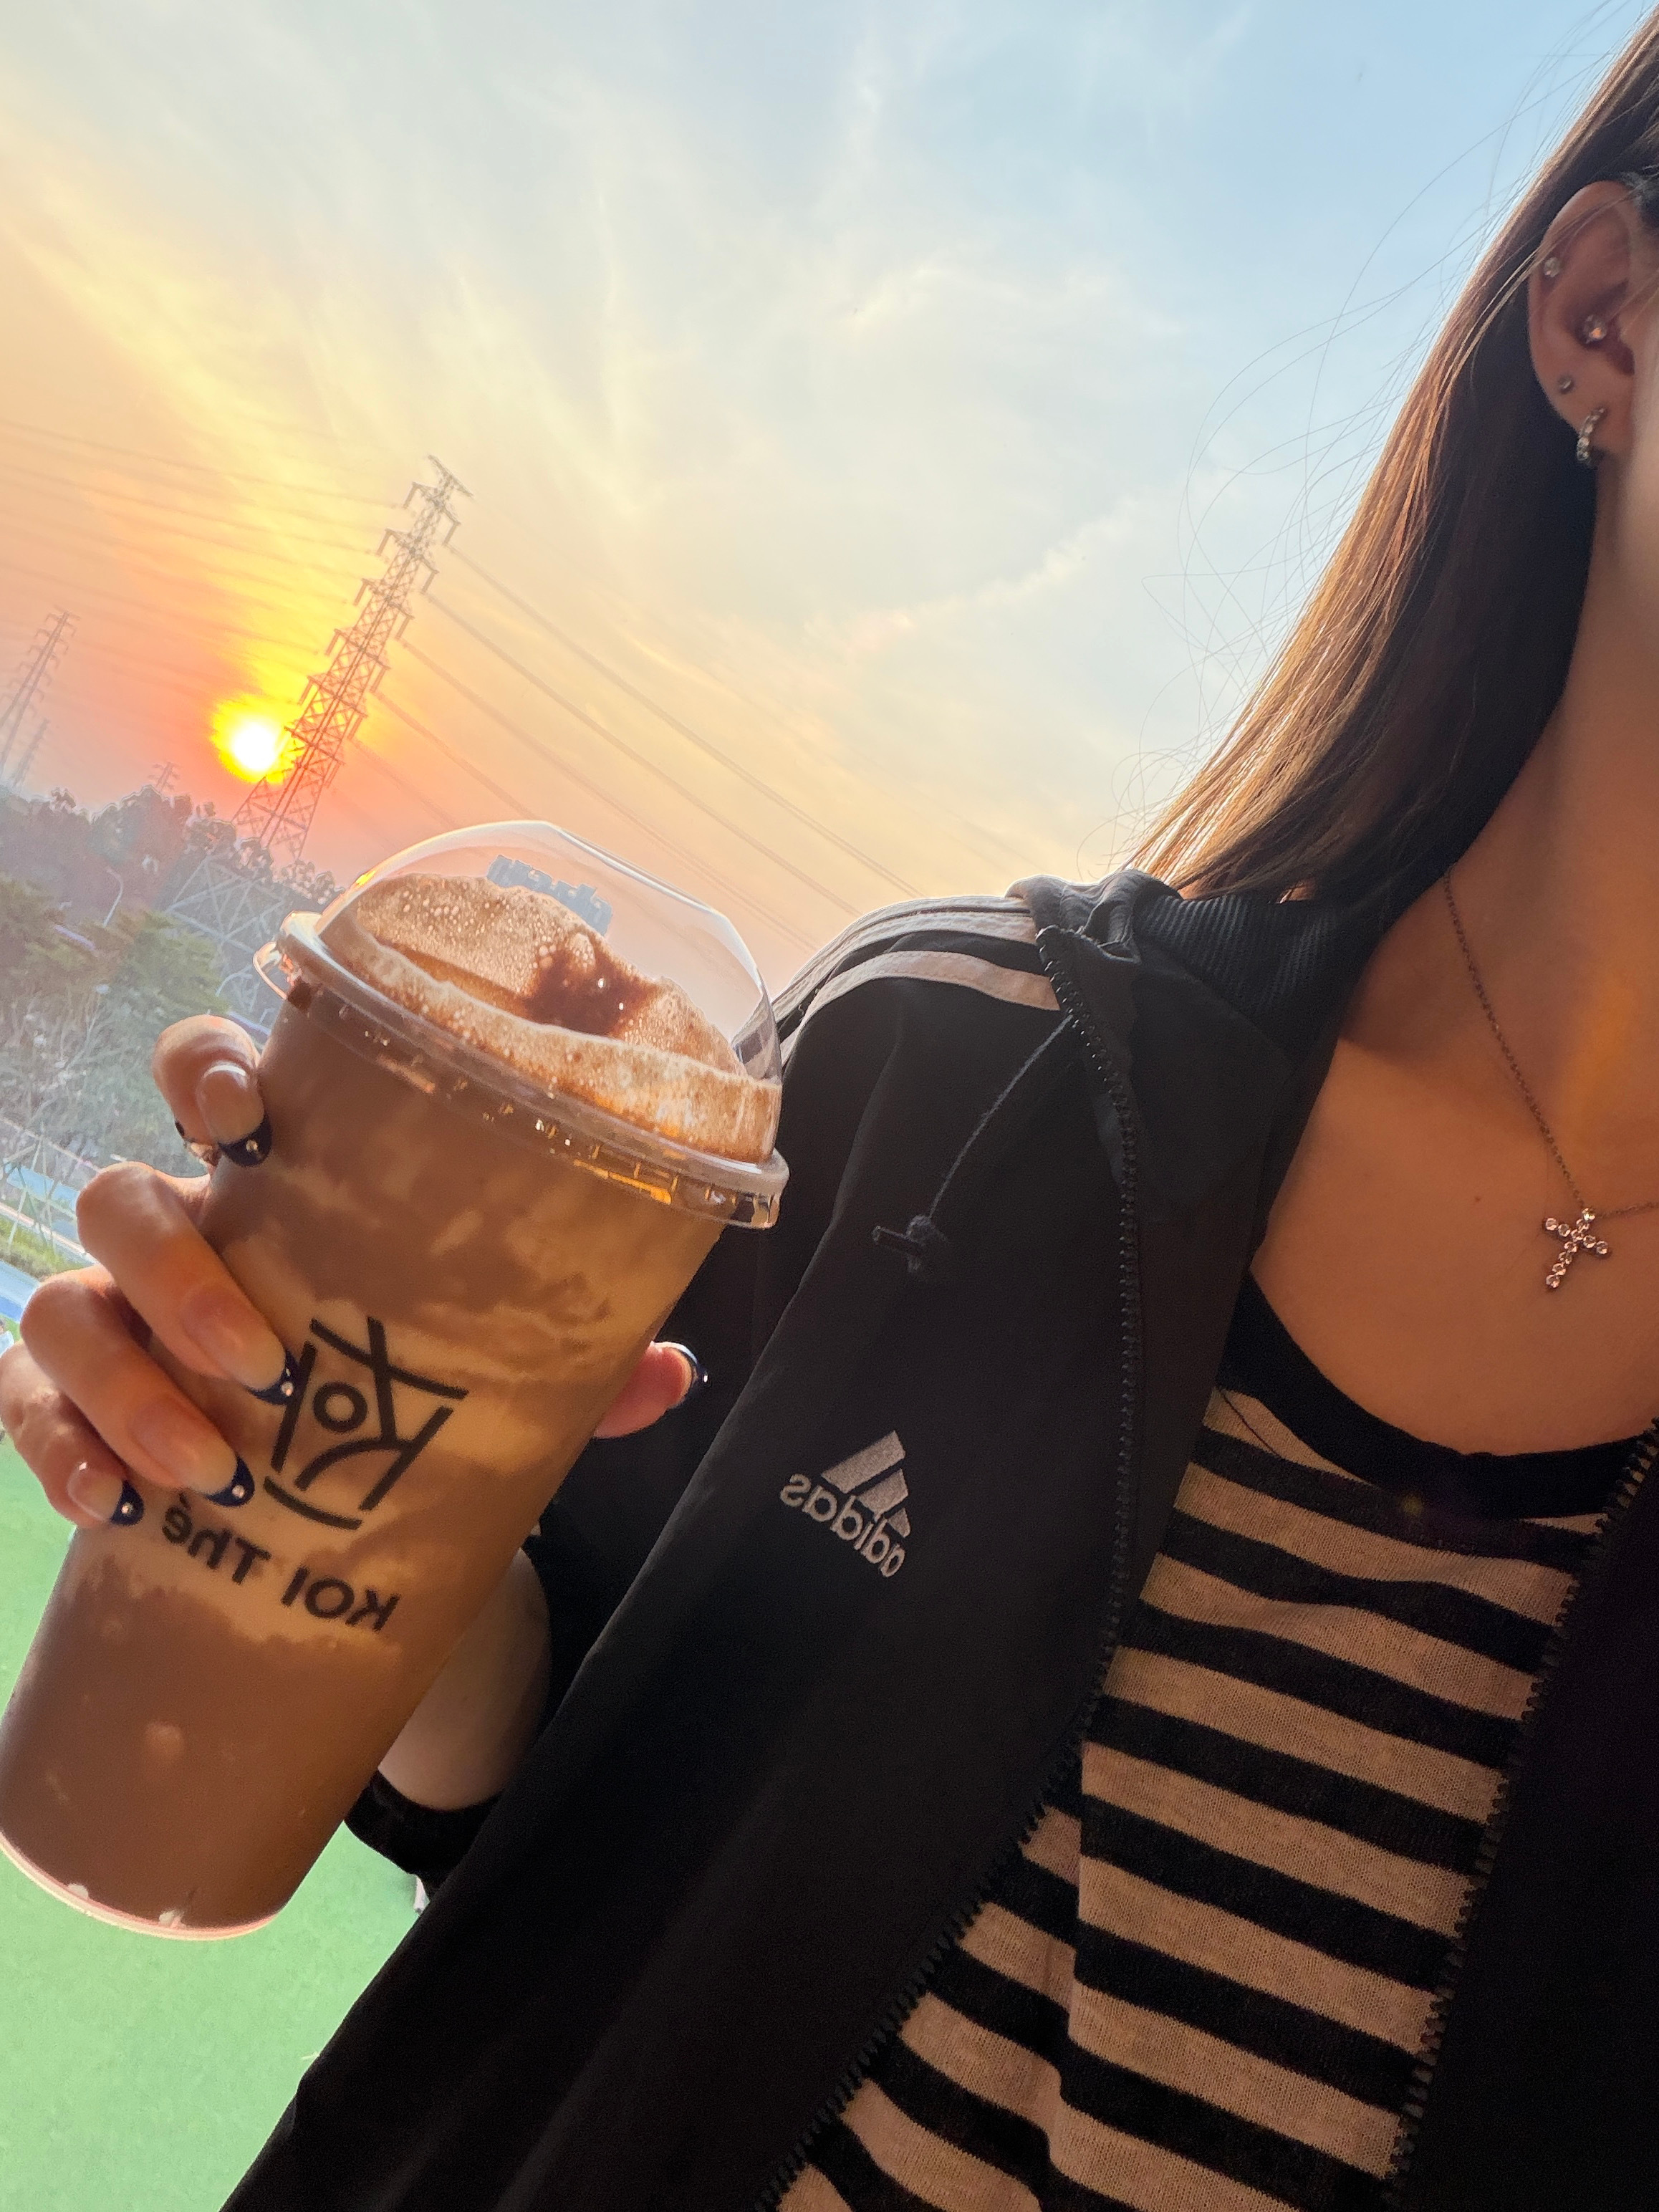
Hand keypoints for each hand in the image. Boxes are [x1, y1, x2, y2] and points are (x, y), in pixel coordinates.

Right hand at [0, 1015, 701, 1527]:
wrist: (329, 1473)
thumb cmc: (403, 1366)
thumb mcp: (491, 1357)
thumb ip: (569, 1356)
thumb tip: (670, 1371)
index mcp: (277, 1178)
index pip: (209, 1073)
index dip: (202, 1069)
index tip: (241, 1112)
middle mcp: (183, 1227)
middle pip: (120, 1193)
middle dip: (175, 1265)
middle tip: (262, 1358)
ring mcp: (114, 1313)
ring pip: (60, 1303)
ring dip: (124, 1381)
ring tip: (215, 1468)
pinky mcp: (69, 1401)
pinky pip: (25, 1407)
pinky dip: (59, 1451)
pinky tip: (117, 1503)